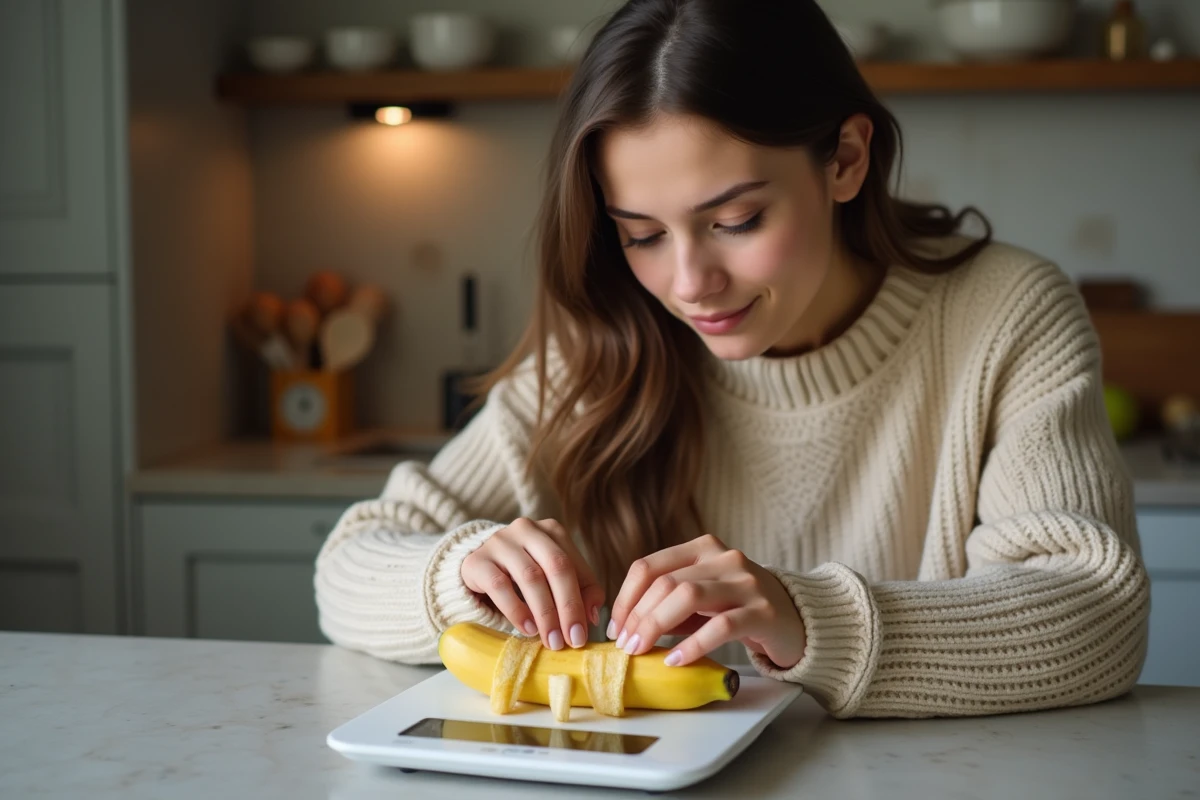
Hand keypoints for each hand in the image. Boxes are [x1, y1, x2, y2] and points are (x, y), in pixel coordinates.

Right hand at [462, 518, 603, 650]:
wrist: (478, 569)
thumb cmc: (523, 575)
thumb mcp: (553, 579)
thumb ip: (579, 591)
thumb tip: (592, 616)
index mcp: (551, 530)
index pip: (573, 565)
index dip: (582, 600)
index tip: (583, 634)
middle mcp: (527, 529)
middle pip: (556, 566)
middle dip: (567, 606)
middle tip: (570, 641)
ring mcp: (500, 541)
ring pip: (530, 576)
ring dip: (544, 613)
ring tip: (551, 640)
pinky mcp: (477, 560)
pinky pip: (499, 585)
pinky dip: (516, 609)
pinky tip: (528, 629)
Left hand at [607, 534, 805, 668]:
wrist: (798, 619)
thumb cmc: (741, 609)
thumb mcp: (703, 598)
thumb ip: (670, 603)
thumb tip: (627, 625)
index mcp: (704, 548)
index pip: (649, 566)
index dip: (625, 597)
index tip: (615, 626)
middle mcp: (725, 558)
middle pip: (665, 583)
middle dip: (637, 616)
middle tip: (625, 645)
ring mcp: (747, 582)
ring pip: (688, 596)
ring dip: (656, 625)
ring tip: (642, 650)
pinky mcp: (764, 611)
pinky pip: (720, 626)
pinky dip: (692, 645)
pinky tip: (676, 660)